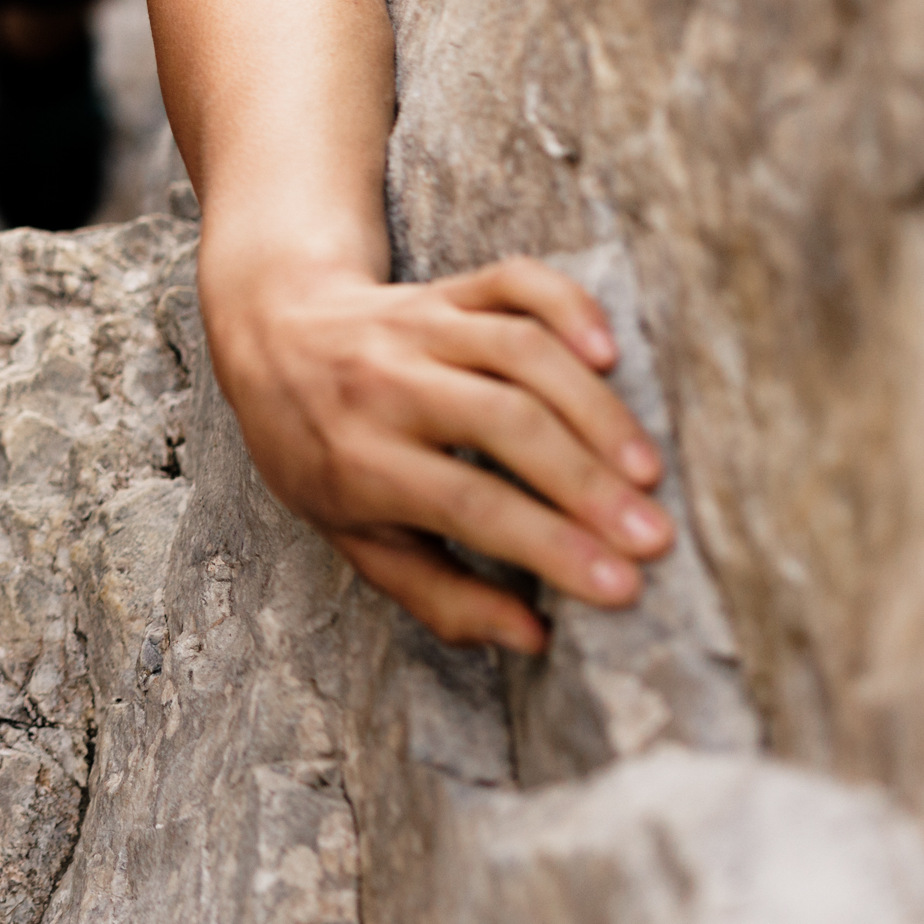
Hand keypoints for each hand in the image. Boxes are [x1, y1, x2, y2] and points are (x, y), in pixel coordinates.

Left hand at [203, 250, 674, 652]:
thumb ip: (438, 594)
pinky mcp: (448, 288)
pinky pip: (515, 284)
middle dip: (586, 484)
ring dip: (593, 410)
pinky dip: (568, 306)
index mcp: (355, 460)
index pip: (467, 504)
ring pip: (519, 352)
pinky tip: (609, 353)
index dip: (549, 544)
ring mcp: (417, 327)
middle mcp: (383, 384)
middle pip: (502, 422)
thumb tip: (532, 638)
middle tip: (656, 537)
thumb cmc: (321, 454)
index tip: (623, 586)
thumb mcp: (352, 536)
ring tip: (646, 472)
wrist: (268, 332)